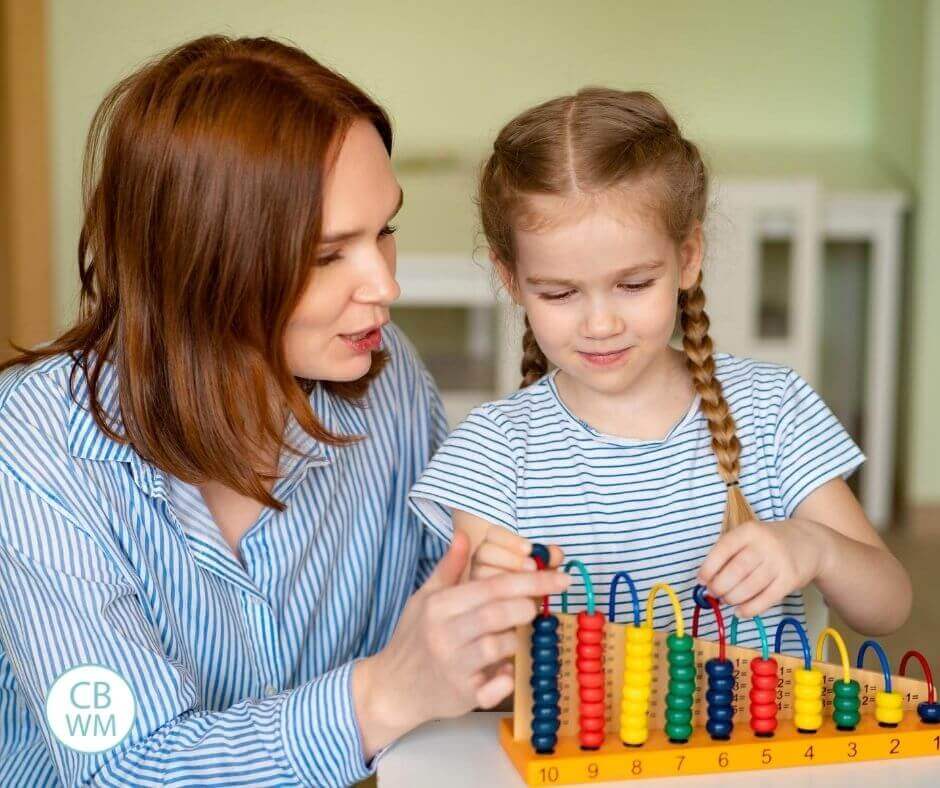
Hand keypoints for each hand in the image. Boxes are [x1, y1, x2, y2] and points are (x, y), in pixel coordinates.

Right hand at [353, 531, 570, 757]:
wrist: (392, 688)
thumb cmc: (413, 638)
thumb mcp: (425, 598)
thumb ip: (449, 567)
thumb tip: (464, 535)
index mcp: (439, 606)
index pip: (492, 586)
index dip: (530, 580)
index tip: (560, 578)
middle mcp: (444, 634)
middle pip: (498, 614)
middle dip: (526, 607)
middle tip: (536, 607)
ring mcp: (453, 666)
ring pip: (500, 647)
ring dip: (515, 640)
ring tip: (511, 636)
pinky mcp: (462, 695)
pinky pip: (496, 686)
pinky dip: (506, 678)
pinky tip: (502, 672)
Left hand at [697, 519, 828, 617]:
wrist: (812, 543)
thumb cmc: (770, 542)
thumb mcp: (750, 537)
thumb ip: (729, 554)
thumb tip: (706, 581)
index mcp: (749, 531)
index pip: (724, 549)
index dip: (709, 567)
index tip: (701, 580)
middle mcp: (765, 545)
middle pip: (736, 570)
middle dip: (720, 586)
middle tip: (714, 593)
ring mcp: (779, 563)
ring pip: (750, 587)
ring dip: (733, 598)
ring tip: (727, 600)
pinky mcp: (790, 580)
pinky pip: (766, 599)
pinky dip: (750, 609)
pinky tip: (740, 611)